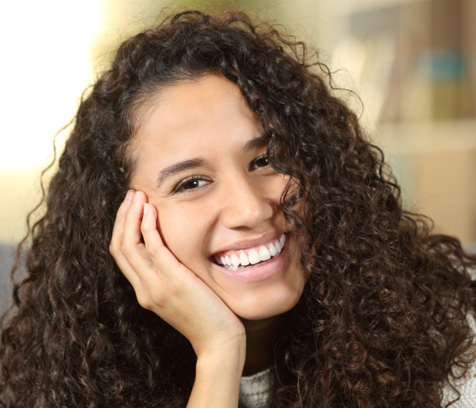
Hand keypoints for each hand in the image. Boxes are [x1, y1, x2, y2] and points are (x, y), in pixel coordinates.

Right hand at [109, 190, 245, 358]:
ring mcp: (155, 286)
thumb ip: (171, 275)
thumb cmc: (207, 316)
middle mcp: (144, 289)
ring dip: (130, 216)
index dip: (122, 228)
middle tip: (131, 194)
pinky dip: (147, 226)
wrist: (218, 341)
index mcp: (145, 291)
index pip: (122, 255)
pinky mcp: (172, 282)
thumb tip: (172, 253)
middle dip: (122, 217)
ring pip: (128, 245)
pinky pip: (152, 248)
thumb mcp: (181, 294)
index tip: (130, 207)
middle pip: (119, 247)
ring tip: (137, 195)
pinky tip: (151, 210)